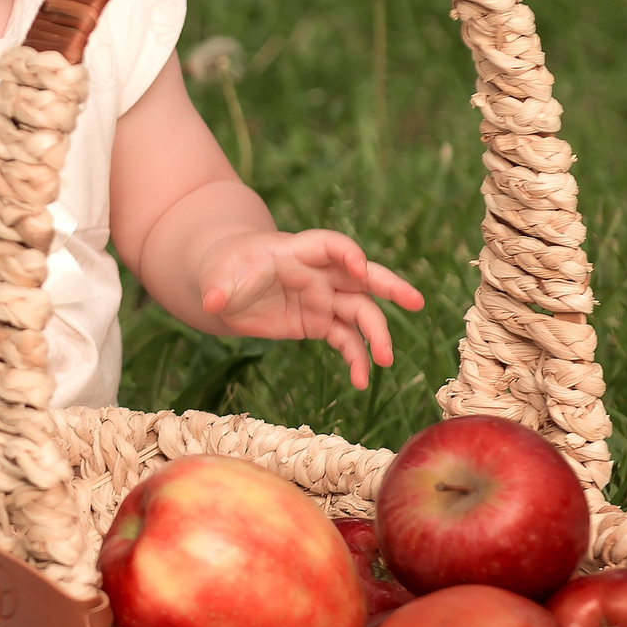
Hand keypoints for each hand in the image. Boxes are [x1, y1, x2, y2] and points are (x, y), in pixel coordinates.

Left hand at [196, 230, 424, 389]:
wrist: (226, 287)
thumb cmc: (224, 270)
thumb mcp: (216, 277)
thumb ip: (219, 288)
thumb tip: (211, 301)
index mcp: (297, 252)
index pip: (330, 245)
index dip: (347, 253)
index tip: (359, 267)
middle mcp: (318, 274)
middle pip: (361, 275)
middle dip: (389, 286)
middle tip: (415, 302)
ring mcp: (323, 299)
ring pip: (360, 312)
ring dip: (376, 334)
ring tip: (385, 361)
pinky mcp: (319, 323)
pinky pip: (345, 340)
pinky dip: (355, 359)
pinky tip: (360, 381)